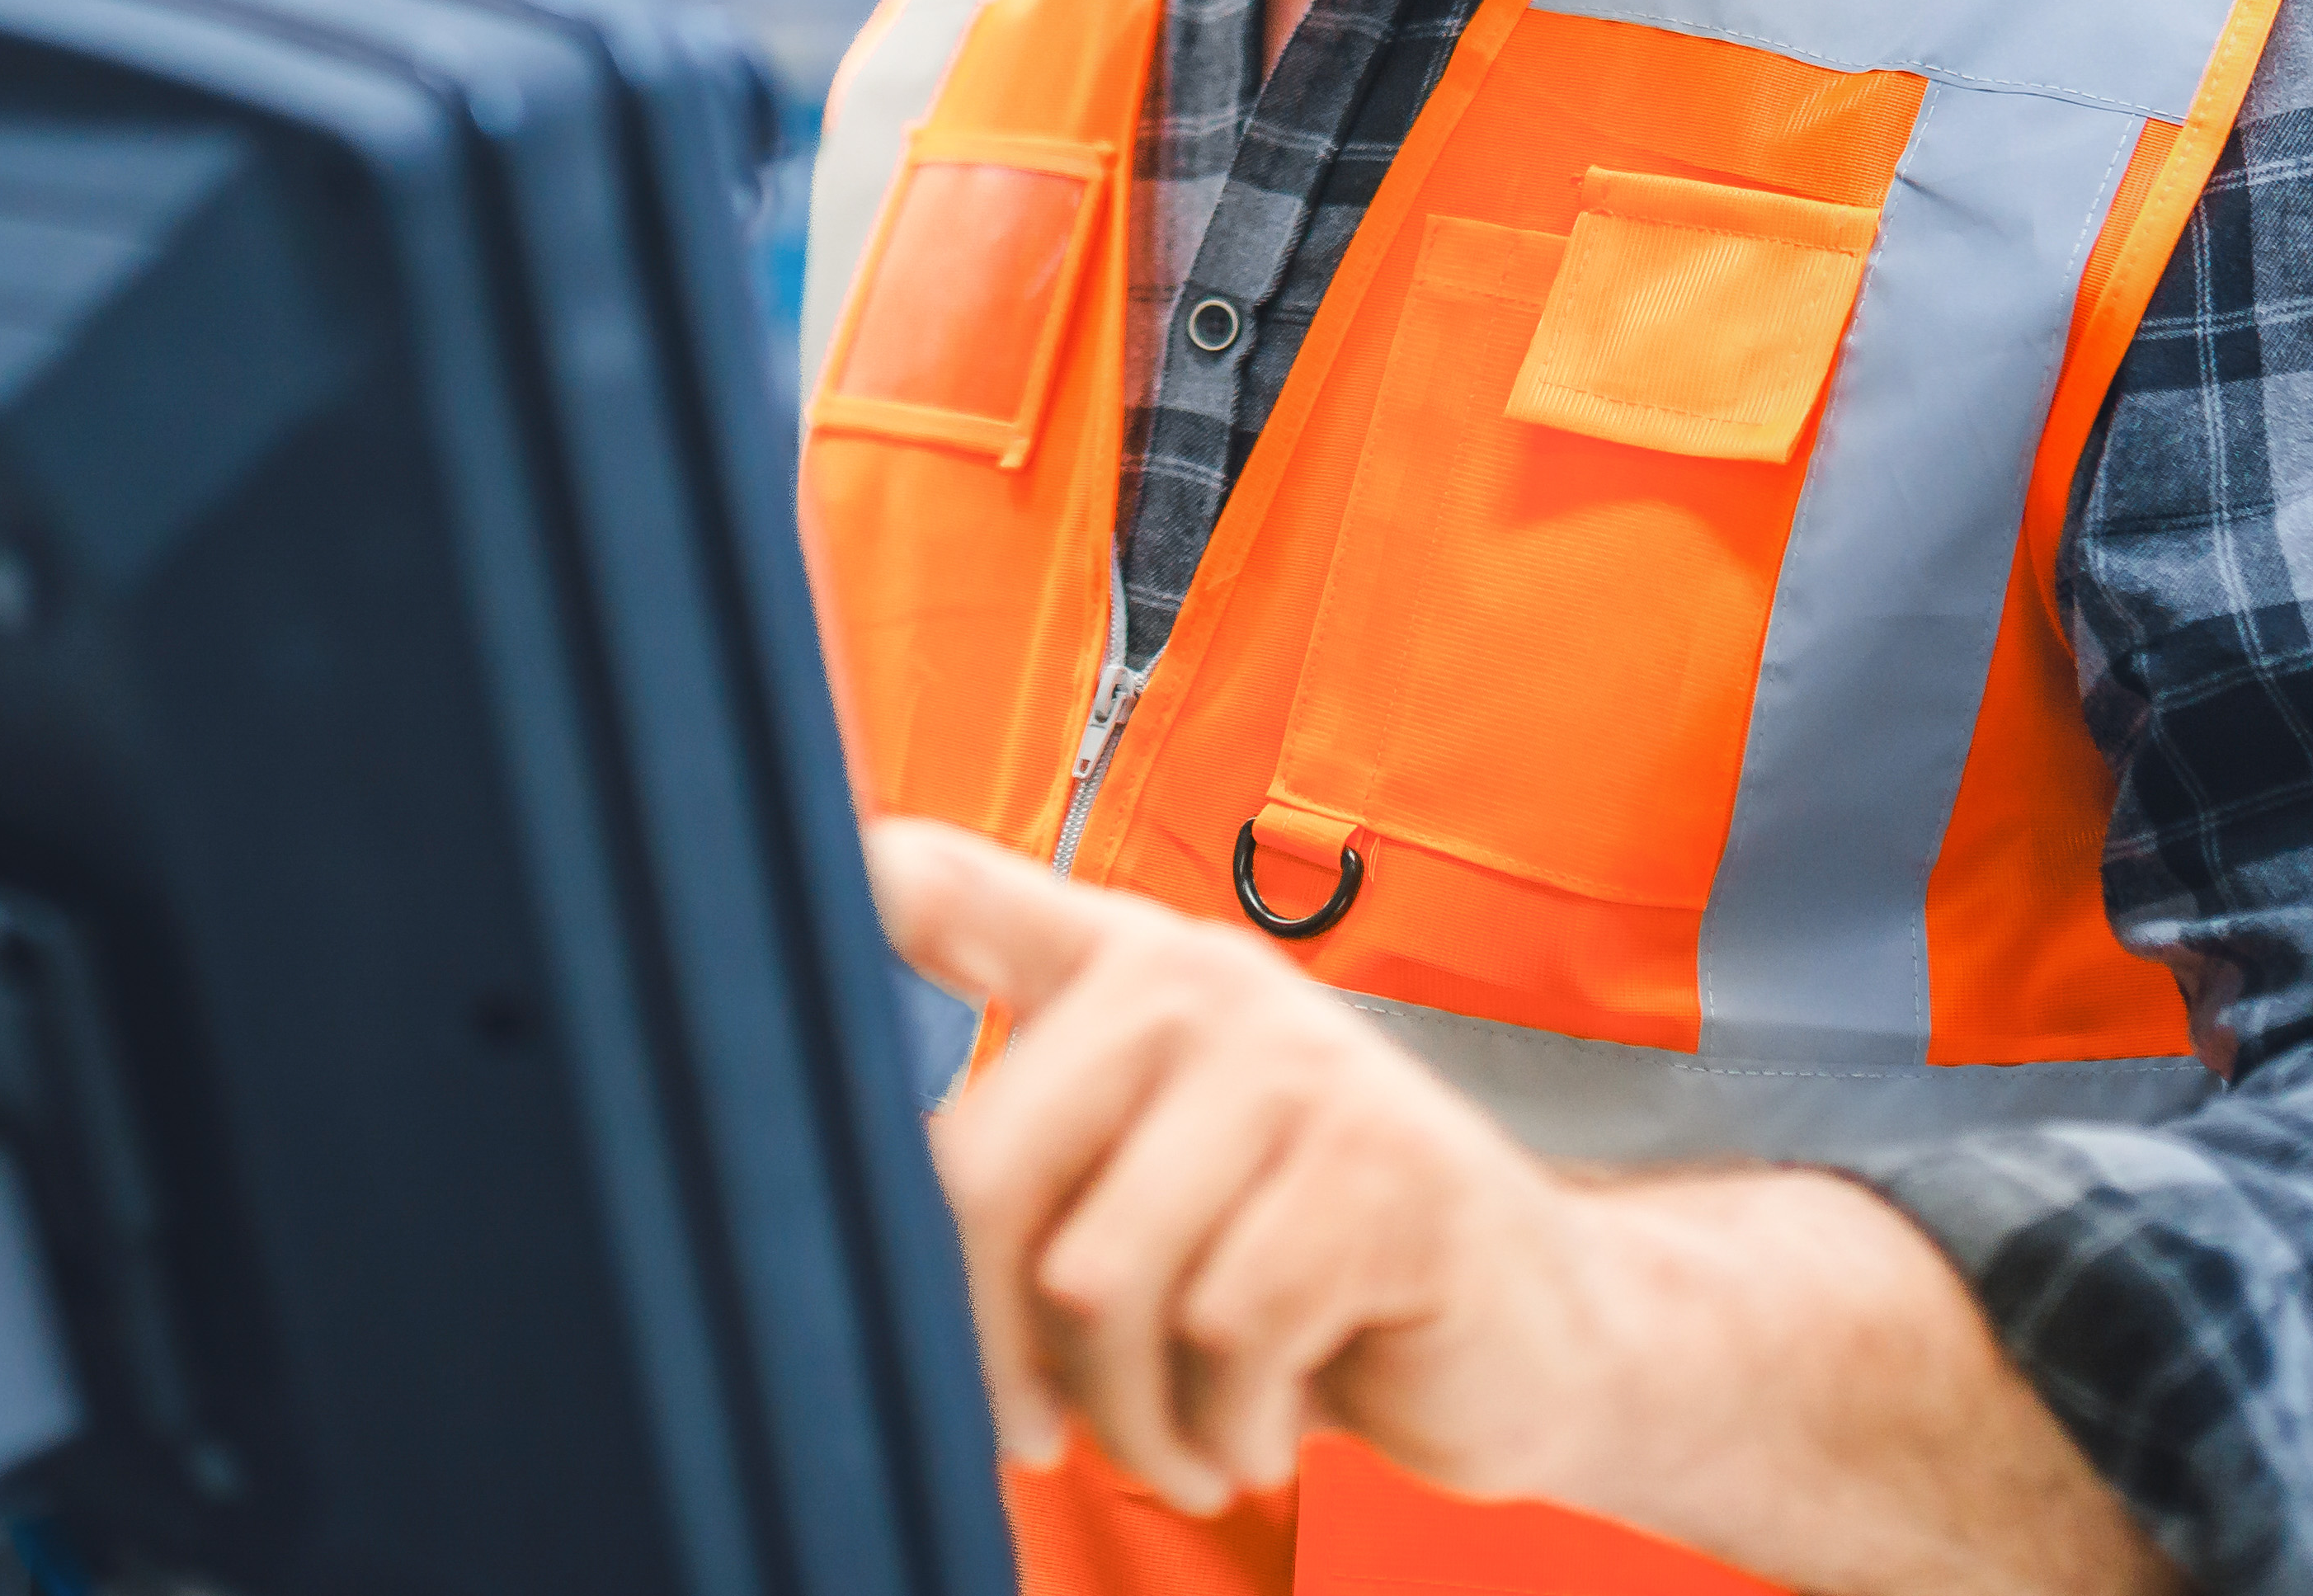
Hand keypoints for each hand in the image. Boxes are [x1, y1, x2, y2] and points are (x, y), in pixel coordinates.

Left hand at [866, 814, 1607, 1513]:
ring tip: (1175, 1437)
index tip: (784, 875)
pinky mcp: (1383, 1171)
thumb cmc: (1300, 1267)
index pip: (947, 888)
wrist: (1528, 1332)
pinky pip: (1223, 1334)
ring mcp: (1299, 1066)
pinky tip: (1255, 1423)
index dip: (843, 878)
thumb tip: (833, 1183)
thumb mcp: (1148, 1191)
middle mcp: (1198, 982)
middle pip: (985, 1173)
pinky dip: (1226, 1425)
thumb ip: (1021, 1157)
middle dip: (991, 1348)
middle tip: (1033, 1429)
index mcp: (1118, 972)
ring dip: (1125, 1414)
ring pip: (1100, 1281)